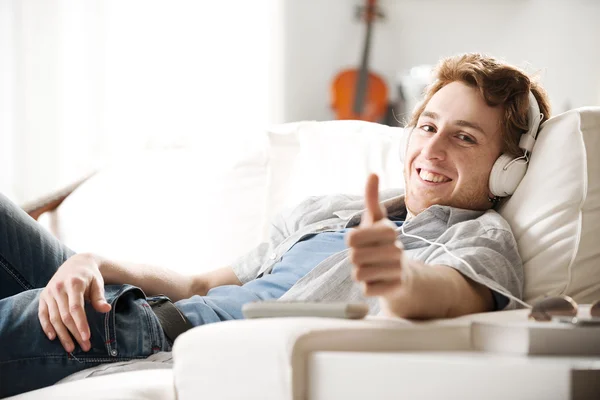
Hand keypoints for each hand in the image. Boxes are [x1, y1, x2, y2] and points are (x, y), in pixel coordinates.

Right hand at [38, 253, 110, 351]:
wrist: (75, 264)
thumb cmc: (89, 276)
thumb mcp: (97, 283)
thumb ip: (99, 297)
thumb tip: (106, 309)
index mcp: (73, 284)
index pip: (76, 308)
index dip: (80, 324)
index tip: (87, 337)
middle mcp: (58, 288)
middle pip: (65, 316)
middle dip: (74, 333)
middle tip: (84, 347)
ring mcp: (49, 293)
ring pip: (54, 318)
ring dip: (62, 335)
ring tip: (71, 348)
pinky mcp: (43, 297)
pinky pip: (42, 314)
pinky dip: (46, 327)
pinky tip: (53, 337)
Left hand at [346, 174, 412, 314]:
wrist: (403, 275)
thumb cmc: (382, 243)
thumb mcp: (376, 220)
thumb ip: (372, 199)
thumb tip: (373, 174)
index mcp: (389, 230)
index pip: (351, 237)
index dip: (351, 241)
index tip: (361, 240)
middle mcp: (396, 249)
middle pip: (353, 257)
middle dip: (355, 258)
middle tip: (366, 256)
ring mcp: (398, 270)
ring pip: (359, 274)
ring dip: (361, 273)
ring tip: (372, 268)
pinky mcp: (396, 288)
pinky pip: (367, 289)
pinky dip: (369, 287)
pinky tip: (378, 281)